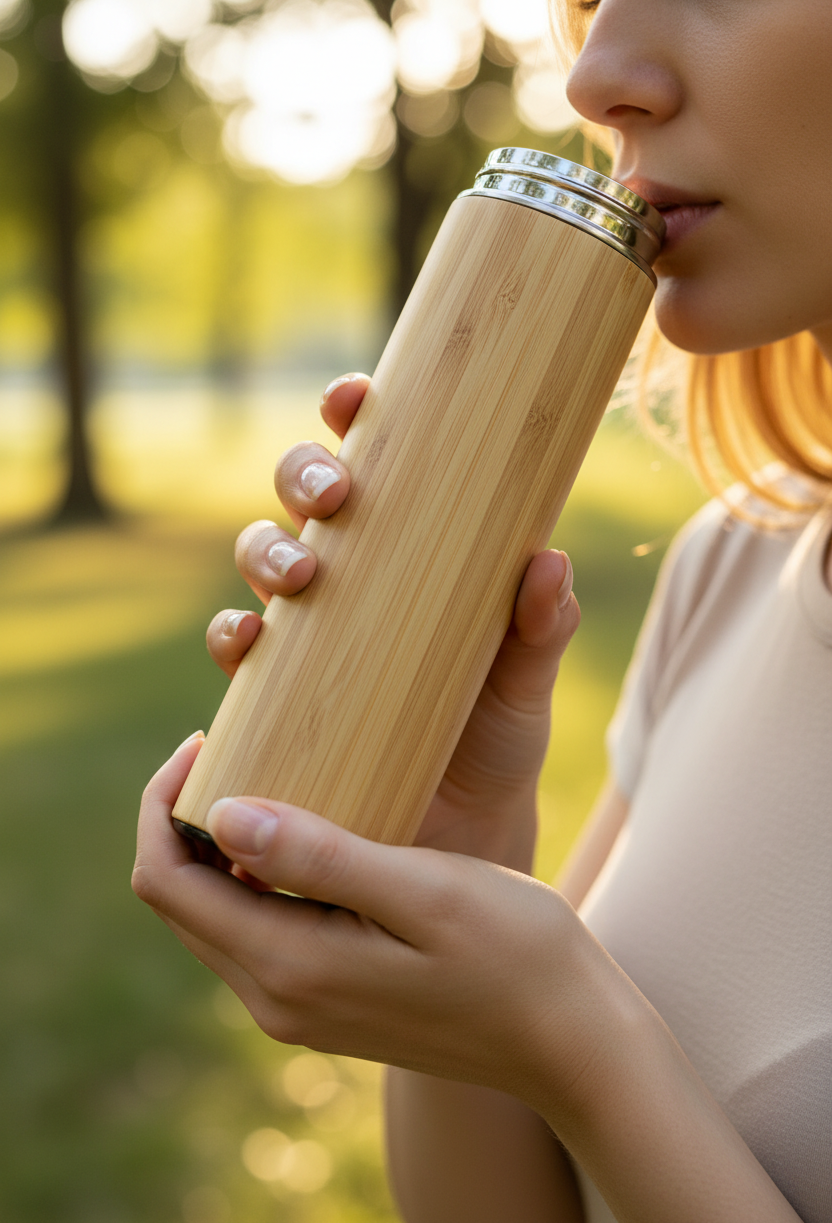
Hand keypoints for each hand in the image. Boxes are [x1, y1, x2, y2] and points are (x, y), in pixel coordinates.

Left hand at [133, 737, 600, 1110]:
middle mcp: (275, 999)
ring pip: (214, 915)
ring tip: (268, 776)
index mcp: (288, 966)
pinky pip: (256, 930)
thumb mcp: (423, 890)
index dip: (162, 802)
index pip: (166, 882)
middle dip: (181, 819)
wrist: (570, 1040)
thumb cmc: (514, 952)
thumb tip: (222, 813)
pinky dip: (254, 876)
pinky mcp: (325, 1003)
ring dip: (217, 847)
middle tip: (230, 744)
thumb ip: (319, 856)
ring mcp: (299, 1009)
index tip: (205, 740)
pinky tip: (307, 832)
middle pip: (178, 900)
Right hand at [206, 375, 580, 870]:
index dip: (353, 415)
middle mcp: (351, 576)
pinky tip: (250, 641)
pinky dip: (233, 634)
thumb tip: (548, 562)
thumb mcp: (527, 680)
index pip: (375, 461)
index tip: (356, 396)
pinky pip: (237, 647)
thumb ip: (541, 627)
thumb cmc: (497, 735)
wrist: (466, 832)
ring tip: (300, 577)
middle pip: (301, 495)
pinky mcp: (277, 690)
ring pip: (260, 556)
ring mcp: (308, 629)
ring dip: (266, 551)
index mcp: (409, 548)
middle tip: (336, 499)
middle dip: (304, 477)